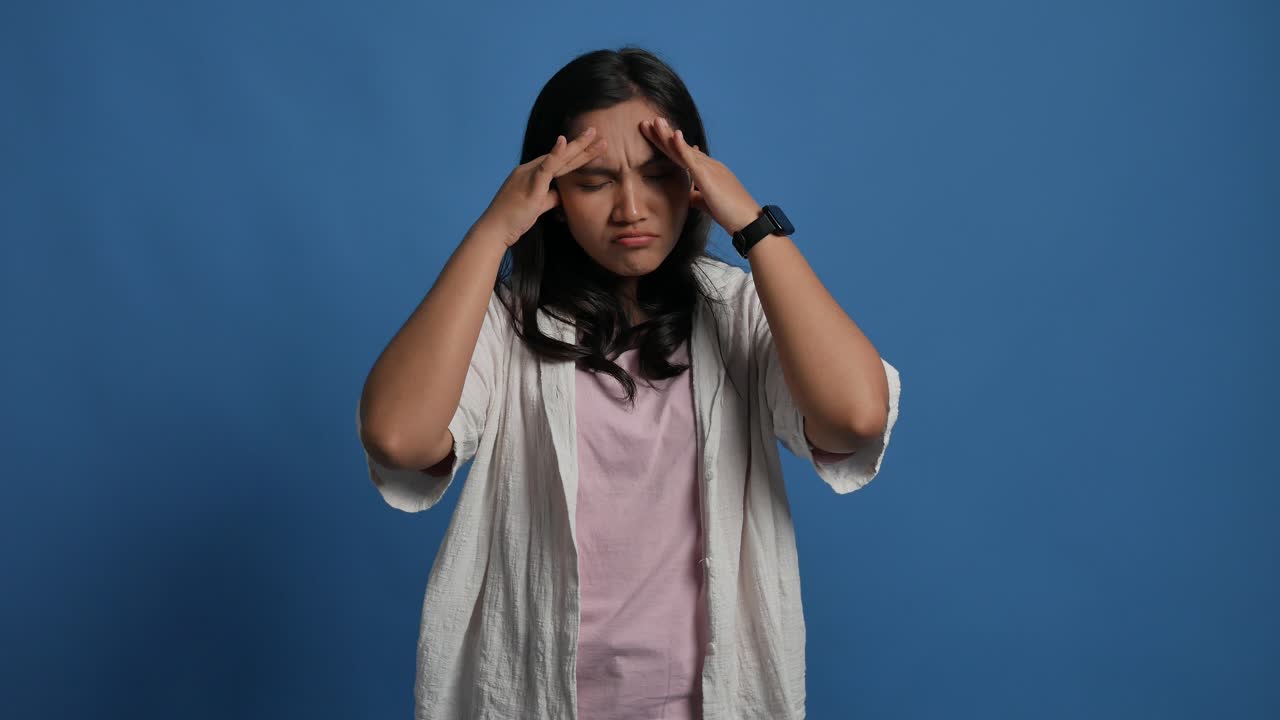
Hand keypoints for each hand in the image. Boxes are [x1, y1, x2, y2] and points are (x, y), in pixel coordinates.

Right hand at [478, 127, 607, 247]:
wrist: (496, 229)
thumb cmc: (513, 220)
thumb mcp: (537, 206)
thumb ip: (550, 198)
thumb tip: (561, 195)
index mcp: (532, 174)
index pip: (558, 162)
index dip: (576, 154)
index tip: (592, 146)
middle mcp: (530, 169)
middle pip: (561, 156)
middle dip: (581, 144)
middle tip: (596, 131)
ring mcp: (529, 174)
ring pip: (558, 158)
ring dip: (578, 146)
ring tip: (593, 134)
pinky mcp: (530, 183)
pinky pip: (545, 166)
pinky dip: (556, 153)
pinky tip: (564, 141)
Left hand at [639, 116, 762, 234]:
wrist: (748, 222)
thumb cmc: (731, 214)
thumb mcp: (707, 203)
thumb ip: (696, 196)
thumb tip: (687, 195)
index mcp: (707, 171)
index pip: (682, 155)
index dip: (666, 145)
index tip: (653, 135)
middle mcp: (708, 165)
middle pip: (680, 148)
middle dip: (662, 135)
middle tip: (645, 123)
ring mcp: (709, 168)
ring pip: (683, 149)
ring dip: (667, 135)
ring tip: (654, 121)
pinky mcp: (709, 176)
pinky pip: (692, 159)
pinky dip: (681, 147)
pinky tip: (673, 135)